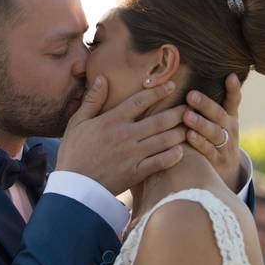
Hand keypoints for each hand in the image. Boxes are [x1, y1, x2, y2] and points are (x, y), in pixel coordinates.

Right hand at [56, 77, 186, 194]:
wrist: (74, 186)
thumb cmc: (74, 153)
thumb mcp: (76, 123)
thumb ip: (92, 100)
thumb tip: (102, 78)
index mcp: (112, 121)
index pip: (140, 101)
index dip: (158, 92)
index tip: (171, 85)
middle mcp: (126, 135)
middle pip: (159, 120)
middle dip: (178, 112)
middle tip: (190, 108)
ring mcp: (133, 155)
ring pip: (164, 140)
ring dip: (180, 132)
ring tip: (190, 127)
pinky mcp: (137, 172)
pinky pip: (161, 162)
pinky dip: (173, 155)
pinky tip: (181, 150)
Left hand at [183, 74, 242, 192]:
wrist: (228, 174)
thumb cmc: (216, 140)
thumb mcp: (219, 122)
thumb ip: (209, 106)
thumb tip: (195, 82)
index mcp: (230, 118)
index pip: (233, 101)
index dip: (233, 89)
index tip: (230, 75)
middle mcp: (230, 129)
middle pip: (220, 115)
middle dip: (206, 105)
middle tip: (191, 95)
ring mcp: (226, 146)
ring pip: (215, 133)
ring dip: (201, 124)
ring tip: (187, 116)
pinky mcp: (218, 161)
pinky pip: (209, 151)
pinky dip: (199, 143)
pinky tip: (189, 136)